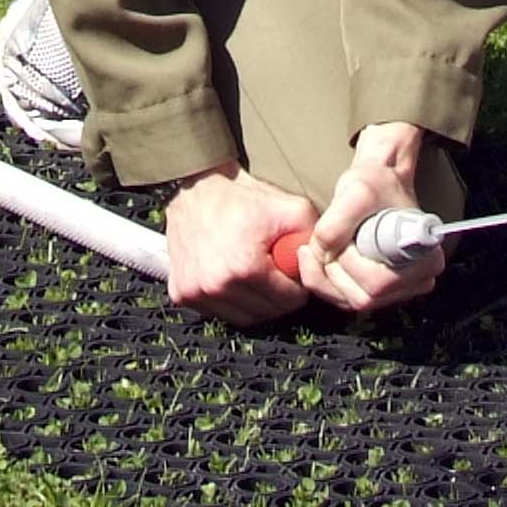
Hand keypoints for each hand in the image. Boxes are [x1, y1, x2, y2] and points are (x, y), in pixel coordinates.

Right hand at [159, 166, 310, 324]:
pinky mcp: (181, 294)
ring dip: (255, 303)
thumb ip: (314, 235)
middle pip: (267, 313)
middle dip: (278, 296)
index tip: (290, 269)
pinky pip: (218, 313)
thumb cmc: (243, 198)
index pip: (289, 301)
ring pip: (243, 318)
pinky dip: (229, 302)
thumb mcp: (290, 207)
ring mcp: (196, 293)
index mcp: (246, 268)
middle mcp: (217, 286)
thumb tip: (325, 262)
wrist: (196, 187)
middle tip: (276, 271)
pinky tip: (232, 278)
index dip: (297, 285)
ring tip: (256, 275)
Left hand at [290, 122, 438, 313]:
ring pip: (350, 302)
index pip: (379, 283)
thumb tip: (321, 251)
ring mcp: (398, 290)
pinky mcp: (379, 292)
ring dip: (325, 275)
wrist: (379, 184)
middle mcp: (417, 281)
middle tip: (327, 240)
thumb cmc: (377, 185)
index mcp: (425, 258)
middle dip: (333, 269)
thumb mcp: (356, 192)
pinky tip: (321, 256)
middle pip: (363, 298)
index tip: (342, 236)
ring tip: (322, 245)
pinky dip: (325, 281)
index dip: (350, 262)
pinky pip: (345, 299)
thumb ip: (336, 223)